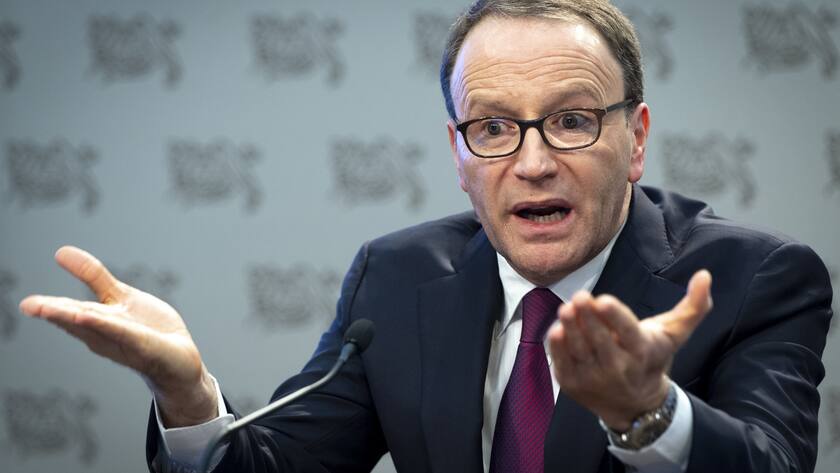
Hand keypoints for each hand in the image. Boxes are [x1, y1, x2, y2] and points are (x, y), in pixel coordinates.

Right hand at [19, 246, 217, 426]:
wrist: (180, 361)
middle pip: (77, 320)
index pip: (70, 310)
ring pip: (96, 326)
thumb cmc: (149, 330)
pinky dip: (106, 325)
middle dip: (54, 313)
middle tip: (29, 306)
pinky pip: (124, 332)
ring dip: (74, 318)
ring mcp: (124, 340)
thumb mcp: (120, 296)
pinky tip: (88, 318)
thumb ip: (94, 276)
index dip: (49, 307)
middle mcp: (105, 334)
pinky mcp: (145, 344)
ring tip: (51, 310)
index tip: (28, 304)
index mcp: (97, 322)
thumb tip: (61, 252)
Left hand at [547, 270, 712, 430]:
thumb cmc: (652, 359)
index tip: (604, 300)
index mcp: (642, 352)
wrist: (635, 404)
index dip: (615, 317)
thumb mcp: (674, 335)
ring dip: (571, 329)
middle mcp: (618, 369)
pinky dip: (557, 348)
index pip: (628, 333)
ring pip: (579, 351)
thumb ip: (692, 306)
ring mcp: (594, 378)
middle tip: (580, 296)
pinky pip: (563, 363)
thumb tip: (705, 275)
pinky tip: (556, 330)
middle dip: (589, 318)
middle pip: (600, 340)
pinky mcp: (573, 384)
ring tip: (566, 309)